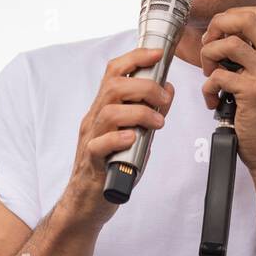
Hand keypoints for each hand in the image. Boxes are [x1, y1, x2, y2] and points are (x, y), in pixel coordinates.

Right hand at [62, 46, 174, 225]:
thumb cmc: (112, 167)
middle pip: (113, 87)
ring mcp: (91, 139)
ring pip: (109, 112)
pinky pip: (99, 144)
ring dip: (139, 113)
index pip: (114, 72)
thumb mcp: (135, 135)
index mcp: (104, 108)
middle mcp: (94, 119)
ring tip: (158, 122)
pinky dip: (119, 138)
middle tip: (163, 99)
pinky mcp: (91, 162)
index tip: (158, 54)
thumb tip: (167, 88)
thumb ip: (149, 112)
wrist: (87, 201)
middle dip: (145, 87)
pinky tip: (133, 139)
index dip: (136, 57)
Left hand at [199, 6, 255, 173]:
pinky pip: (218, 77)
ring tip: (209, 76)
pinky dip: (207, 89)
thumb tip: (222, 39)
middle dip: (218, 26)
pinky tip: (213, 101)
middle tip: (209, 46)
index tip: (219, 35)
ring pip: (228, 44)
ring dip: (209, 58)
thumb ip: (251, 58)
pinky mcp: (253, 92)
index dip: (232, 16)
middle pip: (246, 18)